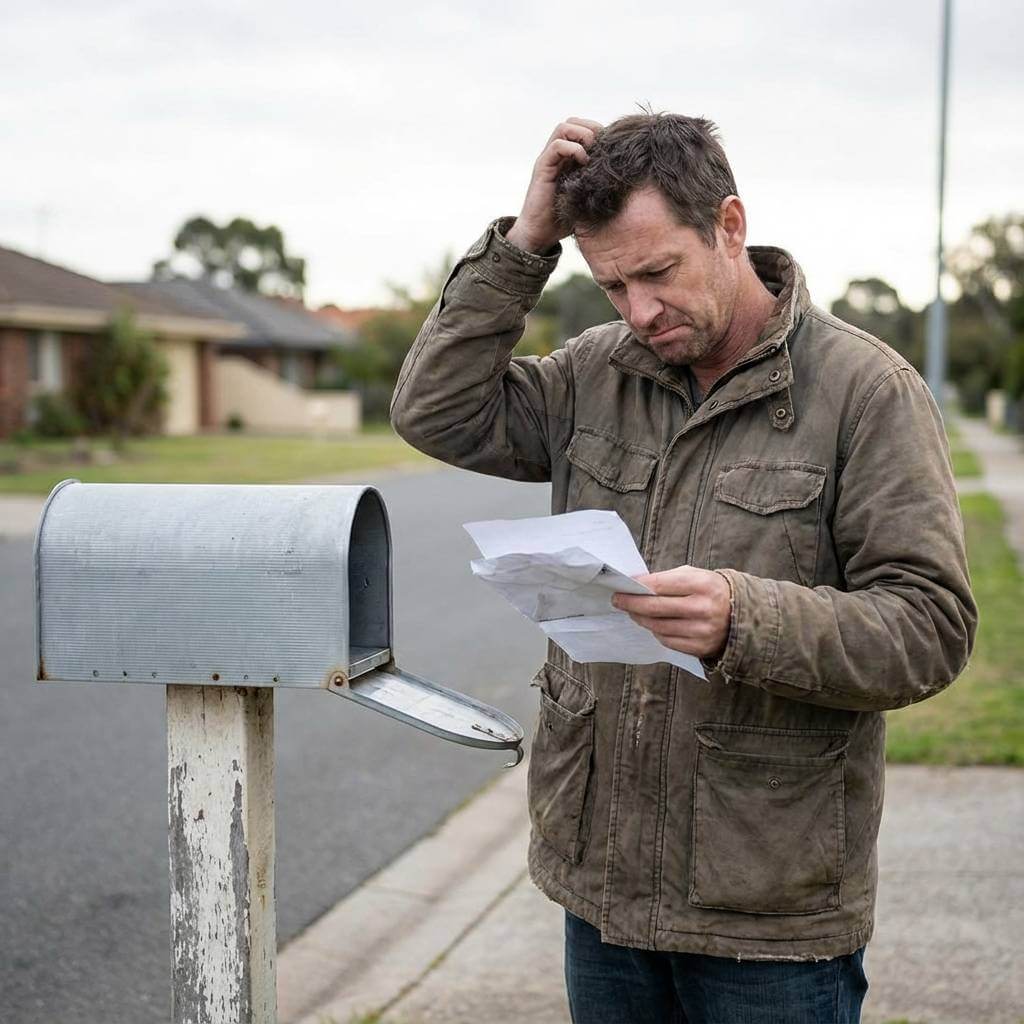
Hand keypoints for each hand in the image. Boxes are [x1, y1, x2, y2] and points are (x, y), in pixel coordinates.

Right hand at [504, 117, 602, 254]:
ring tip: (593, 151)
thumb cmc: (565, 220)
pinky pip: (557, 146)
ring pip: (564, 127)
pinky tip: (584, 163)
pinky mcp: (542, 168)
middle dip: (591, 127)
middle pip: (573, 122)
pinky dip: (573, 148)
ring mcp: (548, 160)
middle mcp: (557, 156)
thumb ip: (600, 183)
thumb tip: (625, 177)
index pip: (582, 129)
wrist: (540, 235)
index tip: (611, 146)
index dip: (598, 131)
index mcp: (568, 159)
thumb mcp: (589, 197)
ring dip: (582, 134)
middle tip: (604, 145)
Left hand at [612, 566, 731, 660]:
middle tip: (618, 601)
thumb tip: (636, 585)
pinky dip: (656, 632)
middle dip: (631, 604)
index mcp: (702, 585)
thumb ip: (667, 579)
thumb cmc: (711, 591)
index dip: (637, 587)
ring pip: (658, 626)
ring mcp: (702, 631)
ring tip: (634, 612)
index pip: (660, 585)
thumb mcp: (695, 575)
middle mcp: (703, 609)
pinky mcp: (700, 648)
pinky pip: (667, 641)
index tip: (621, 587)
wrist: (742, 615)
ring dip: (641, 619)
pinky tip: (653, 624)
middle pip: (655, 608)